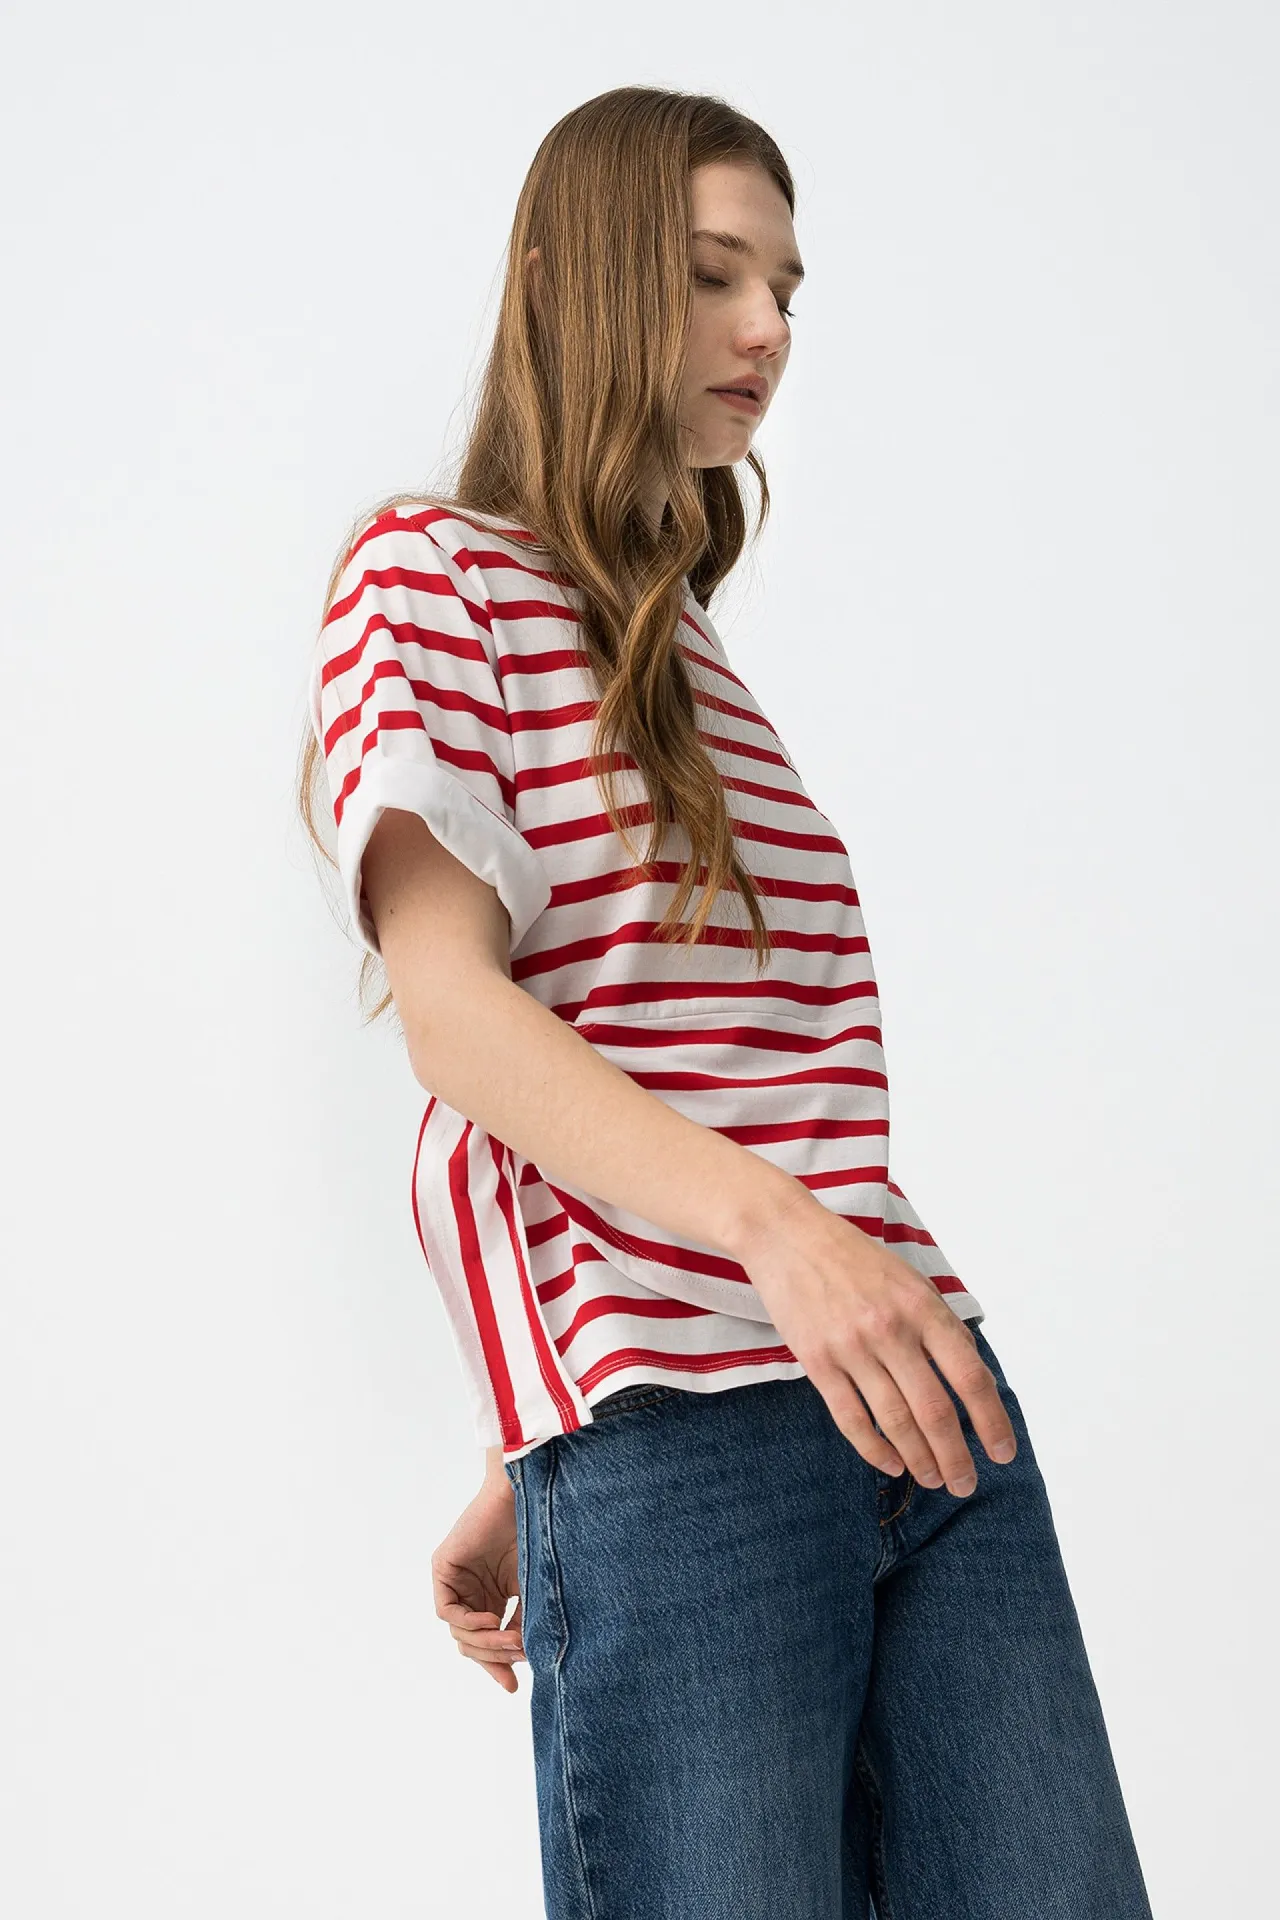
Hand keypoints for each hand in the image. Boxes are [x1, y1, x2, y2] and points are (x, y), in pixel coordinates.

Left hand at [431, 1474, 525, 1691]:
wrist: (526, 1497)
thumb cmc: (534, 1536)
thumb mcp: (530, 1591)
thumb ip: (521, 1623)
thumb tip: (524, 1661)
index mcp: (490, 1598)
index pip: (484, 1643)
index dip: (497, 1666)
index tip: (514, 1686)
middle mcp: (469, 1592)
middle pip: (469, 1643)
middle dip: (492, 1658)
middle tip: (517, 1659)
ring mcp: (454, 1580)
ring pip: (458, 1631)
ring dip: (485, 1642)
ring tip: (511, 1640)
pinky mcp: (442, 1567)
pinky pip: (447, 1610)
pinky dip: (468, 1622)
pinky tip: (492, 1621)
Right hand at [732, 1183, 1016, 1495]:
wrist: (787, 1236)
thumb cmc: (854, 1258)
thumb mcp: (910, 1280)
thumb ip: (939, 1325)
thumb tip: (971, 1379)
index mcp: (921, 1306)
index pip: (969, 1375)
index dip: (991, 1420)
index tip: (1002, 1451)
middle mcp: (890, 1329)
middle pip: (935, 1410)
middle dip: (956, 1456)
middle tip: (965, 1483)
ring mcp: (851, 1347)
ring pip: (896, 1421)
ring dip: (920, 1459)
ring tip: (934, 1481)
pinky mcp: (816, 1361)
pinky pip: (851, 1418)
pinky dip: (875, 1449)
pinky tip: (892, 1464)